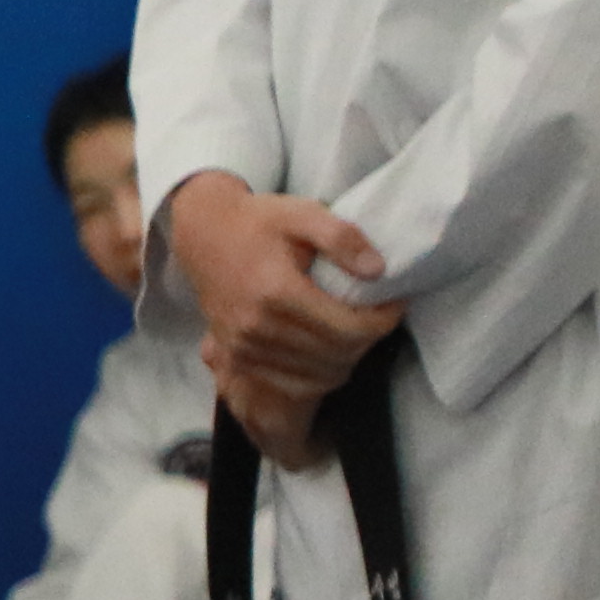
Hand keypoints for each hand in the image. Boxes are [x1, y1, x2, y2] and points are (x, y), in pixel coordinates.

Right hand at [163, 177, 401, 410]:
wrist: (204, 235)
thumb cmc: (258, 222)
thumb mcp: (303, 214)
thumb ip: (343, 237)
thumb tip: (378, 271)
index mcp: (277, 292)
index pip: (349, 329)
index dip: (383, 321)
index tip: (395, 302)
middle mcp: (257, 327)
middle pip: (337, 356)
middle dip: (368, 339)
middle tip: (377, 315)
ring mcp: (244, 348)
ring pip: (318, 376)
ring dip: (346, 359)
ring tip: (354, 331)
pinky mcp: (236, 359)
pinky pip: (291, 386)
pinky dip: (319, 376)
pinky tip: (328, 353)